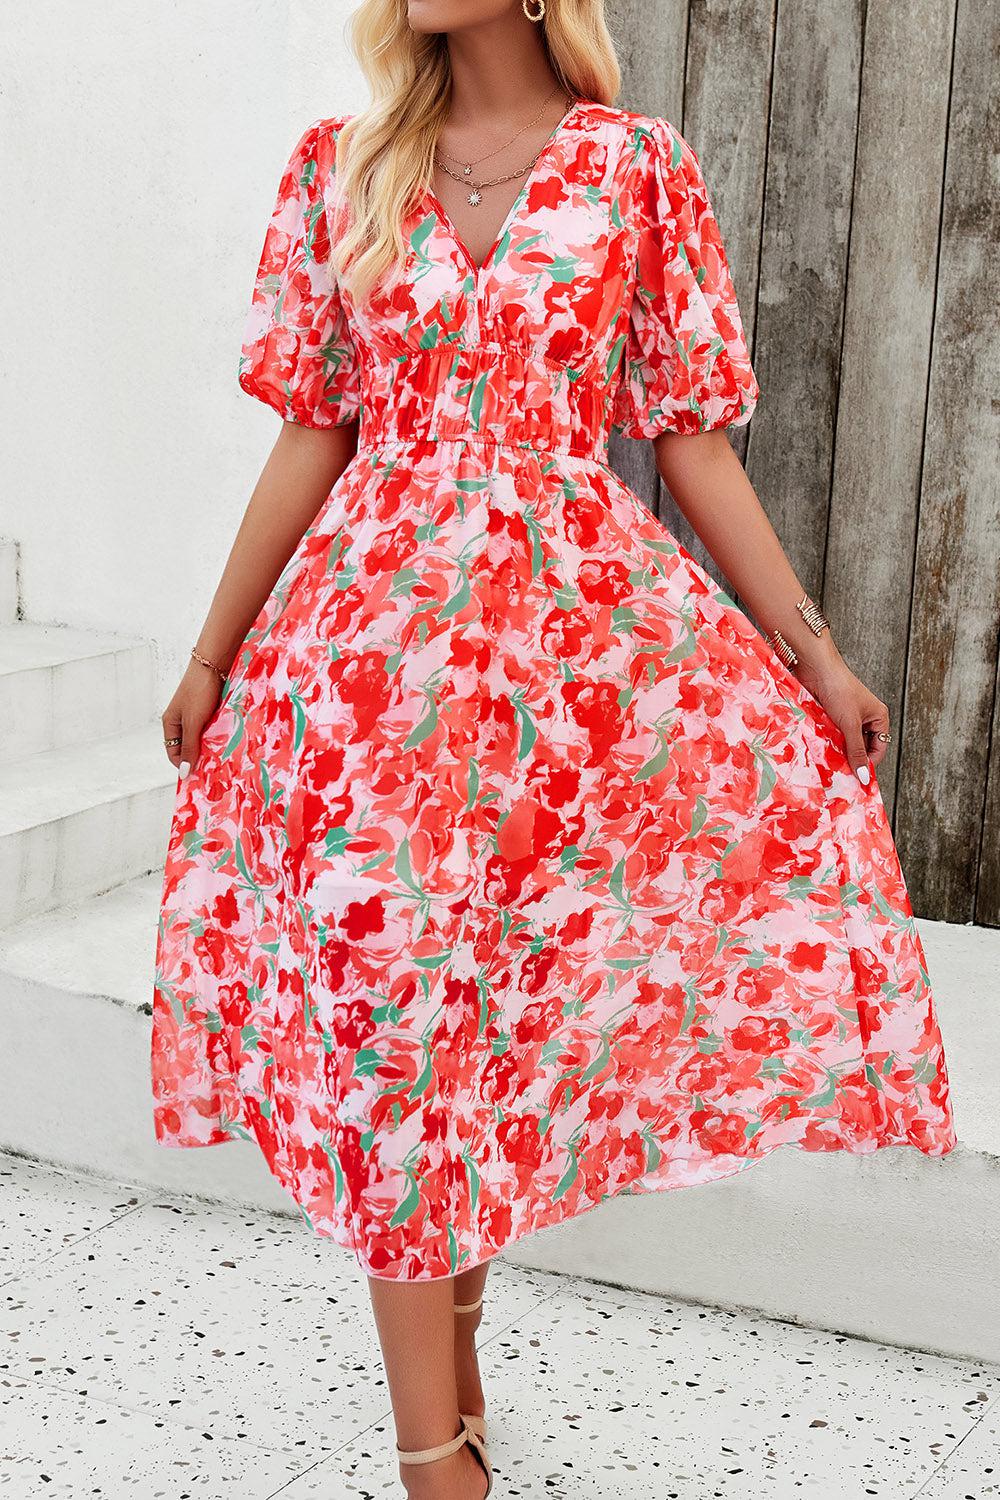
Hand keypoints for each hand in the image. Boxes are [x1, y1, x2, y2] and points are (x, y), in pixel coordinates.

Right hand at [161, 659, 225, 778]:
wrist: (214, 664)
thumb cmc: (199, 692)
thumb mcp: (193, 722)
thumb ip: (190, 747)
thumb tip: (184, 773)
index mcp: (170, 724)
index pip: (173, 753)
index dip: (184, 765)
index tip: (200, 775)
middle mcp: (181, 721)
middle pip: (188, 747)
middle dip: (199, 757)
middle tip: (215, 768)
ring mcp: (196, 715)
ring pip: (202, 738)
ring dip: (211, 746)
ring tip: (223, 756)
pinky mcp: (210, 710)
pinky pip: (212, 729)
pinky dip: (218, 735)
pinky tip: (228, 741)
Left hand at [792, 654, 889, 784]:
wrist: (817, 669)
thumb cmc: (839, 690)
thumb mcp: (850, 724)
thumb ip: (856, 750)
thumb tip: (864, 775)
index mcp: (878, 717)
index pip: (879, 748)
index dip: (869, 763)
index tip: (857, 779)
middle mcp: (865, 718)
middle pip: (862, 747)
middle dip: (852, 758)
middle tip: (841, 774)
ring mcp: (848, 717)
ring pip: (846, 742)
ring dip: (839, 751)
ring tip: (830, 761)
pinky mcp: (832, 717)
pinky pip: (833, 736)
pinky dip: (829, 743)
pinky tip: (822, 749)